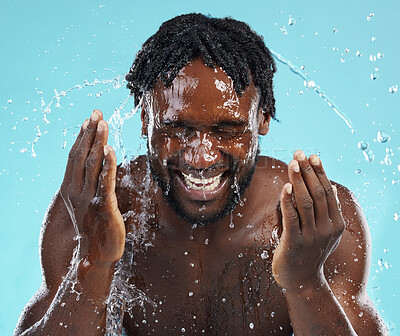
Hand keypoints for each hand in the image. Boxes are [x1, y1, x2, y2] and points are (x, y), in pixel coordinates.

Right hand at [60, 110, 124, 266]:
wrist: (94, 257)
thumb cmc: (93, 231)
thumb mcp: (87, 205)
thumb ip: (89, 187)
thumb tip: (95, 170)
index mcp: (72, 189)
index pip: (75, 158)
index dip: (81, 138)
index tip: (87, 120)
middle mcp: (78, 191)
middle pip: (81, 156)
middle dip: (89, 133)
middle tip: (95, 112)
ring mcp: (89, 198)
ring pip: (92, 165)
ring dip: (97, 142)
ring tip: (102, 123)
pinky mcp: (104, 206)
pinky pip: (105, 182)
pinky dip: (107, 165)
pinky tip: (110, 150)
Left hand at [272, 150, 344, 290]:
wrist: (302, 281)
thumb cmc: (308, 251)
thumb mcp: (321, 231)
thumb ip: (321, 210)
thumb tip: (324, 186)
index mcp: (335, 223)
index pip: (327, 191)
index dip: (319, 172)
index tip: (311, 155)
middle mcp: (327, 228)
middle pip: (317, 193)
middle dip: (308, 171)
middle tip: (298, 153)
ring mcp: (312, 236)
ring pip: (305, 202)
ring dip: (298, 180)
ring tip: (292, 163)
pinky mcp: (295, 243)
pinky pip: (292, 217)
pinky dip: (288, 200)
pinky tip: (285, 187)